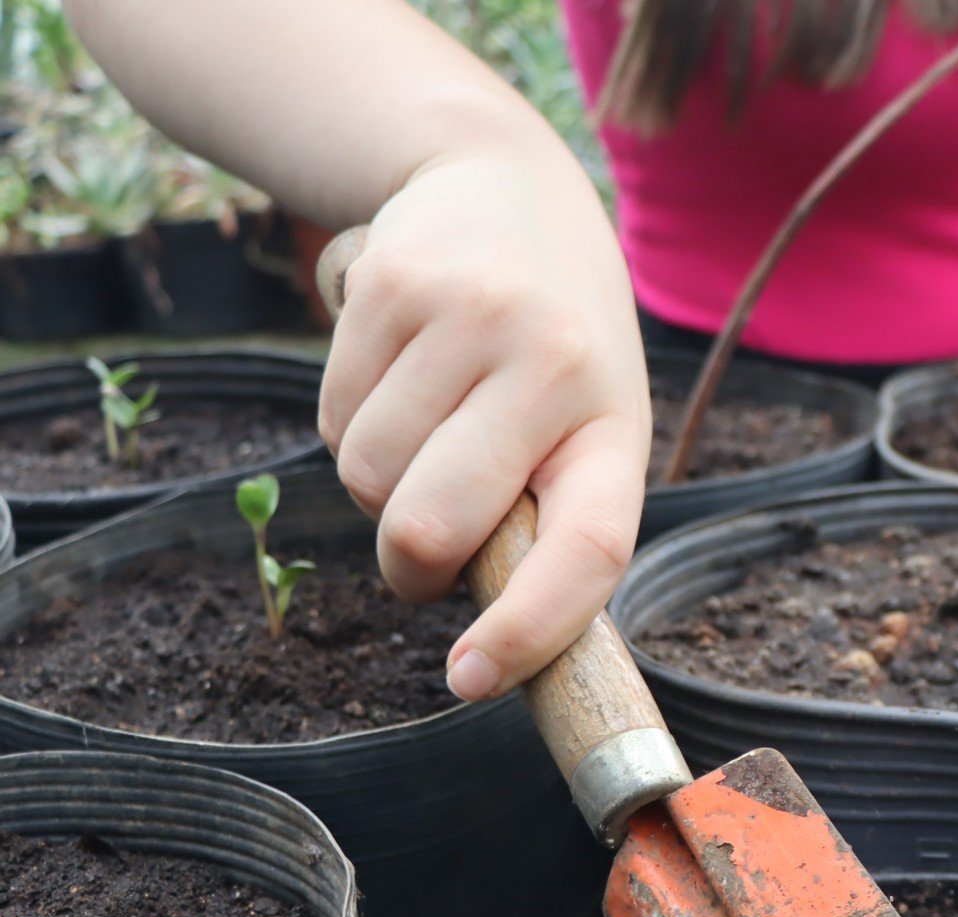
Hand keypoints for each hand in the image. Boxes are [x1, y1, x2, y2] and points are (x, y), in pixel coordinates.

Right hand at [317, 147, 648, 701]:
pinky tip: (398, 375)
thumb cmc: (554, 348)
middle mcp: (553, 366)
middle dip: (409, 566)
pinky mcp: (391, 285)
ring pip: (366, 478)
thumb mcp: (586, 423)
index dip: (529, 628)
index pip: (588, 548)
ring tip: (430, 427)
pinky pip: (331, 418)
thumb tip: (492, 649)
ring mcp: (471, 319)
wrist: (501, 185)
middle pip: (431, 526)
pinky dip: (348, 424)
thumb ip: (548, 517)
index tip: (469, 681)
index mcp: (616, 426)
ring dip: (378, 484)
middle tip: (425, 552)